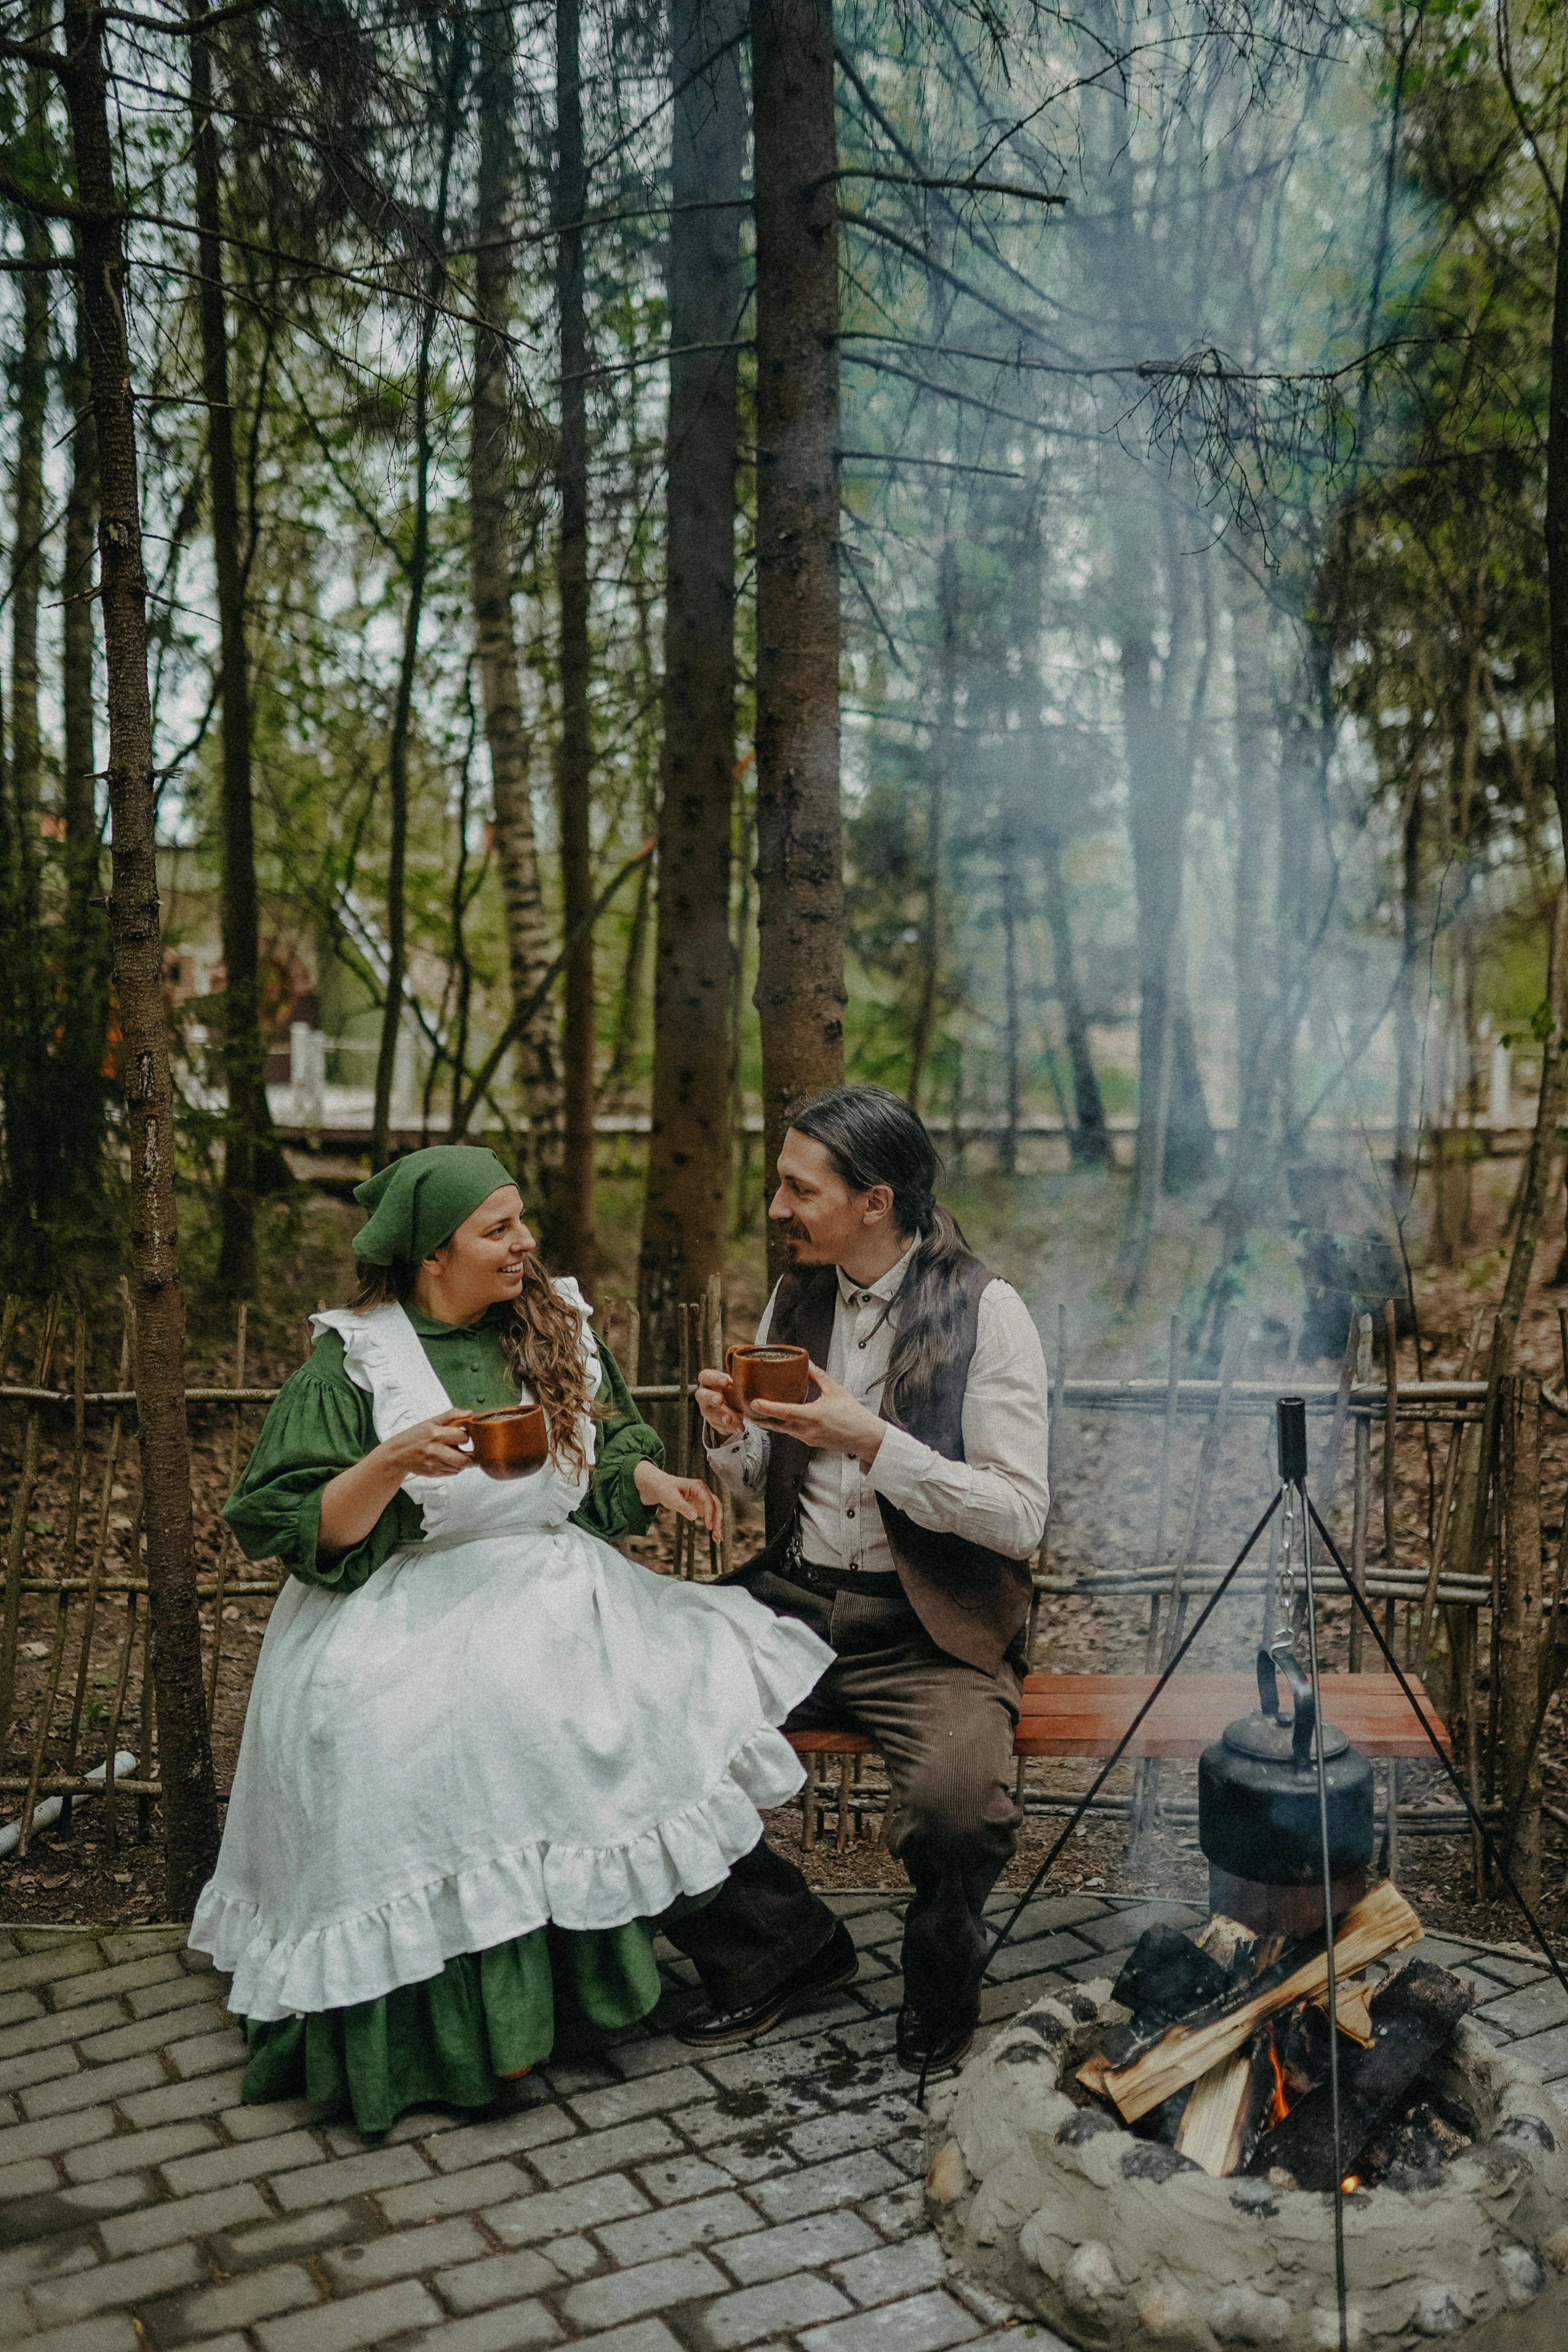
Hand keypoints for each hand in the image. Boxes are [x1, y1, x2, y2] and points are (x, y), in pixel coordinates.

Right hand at [378, 1411, 474, 1480]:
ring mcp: (434, 1464)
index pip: (463, 1437)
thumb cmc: (415, 1437)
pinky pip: (452, 1473)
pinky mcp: (433, 1474)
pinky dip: (454, 1468)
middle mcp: (435, 1451)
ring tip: (456, 1455)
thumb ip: (451, 1416)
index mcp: (436, 1434)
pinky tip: (447, 1460)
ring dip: (462, 1462)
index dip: (465, 1436)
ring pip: (459, 1468)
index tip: (463, 1436)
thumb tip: (470, 1413)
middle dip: (470, 1456)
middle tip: (468, 1451)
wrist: (397, 1455)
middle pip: (464, 1459)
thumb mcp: (431, 1422)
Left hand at [634, 1460, 724, 1538]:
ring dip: (718, 1525)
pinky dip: (714, 1525)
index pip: (708, 1500)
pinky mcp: (702, 1506)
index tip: (708, 1527)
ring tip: (718, 1539)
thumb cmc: (666, 1490)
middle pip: (717, 1505)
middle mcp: (704, 1491)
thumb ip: (682, 1506)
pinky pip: (711, 1516)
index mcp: (698, 1486)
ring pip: (716, 1511)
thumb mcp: (671, 1498)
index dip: (710, 1514)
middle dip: (719, 1521)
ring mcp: (704, 1499)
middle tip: (718, 1536)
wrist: (663, 1487)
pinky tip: (715, 1536)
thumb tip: (694, 1516)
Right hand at [695, 1367, 744, 1439]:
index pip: (704, 1377)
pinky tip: (739, 1428)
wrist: (735, 1405)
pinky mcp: (715, 1423)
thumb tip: (748, 1378)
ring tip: (729, 1420)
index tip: (726, 1381)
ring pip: (711, 1414)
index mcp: (708, 1381)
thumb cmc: (733, 1388)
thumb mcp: (735, 1383)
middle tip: (720, 1400)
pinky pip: (721, 1427)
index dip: (713, 1378)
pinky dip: (731, 1428)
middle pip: (702, 1396)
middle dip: (711, 1398)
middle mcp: (704, 1396)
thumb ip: (737, 1381)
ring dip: (721, 1417)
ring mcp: (708, 1411)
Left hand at [743, 1363, 886, 1467]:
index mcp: (813, 1416)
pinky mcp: (810, 1442)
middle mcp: (807, 1430)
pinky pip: (791, 1433)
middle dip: (760, 1418)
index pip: (784, 1412)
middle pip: (777, 1425)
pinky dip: (782, 1426)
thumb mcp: (836, 1391)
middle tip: (745, 1410)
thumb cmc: (854, 1415)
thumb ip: (818, 1376)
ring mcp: (807, 1438)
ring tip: (756, 1413)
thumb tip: (805, 1363)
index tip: (753, 1403)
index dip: (767, 1408)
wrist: (865, 1438)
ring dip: (769, 1423)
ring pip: (783, 1431)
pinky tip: (778, 1419)